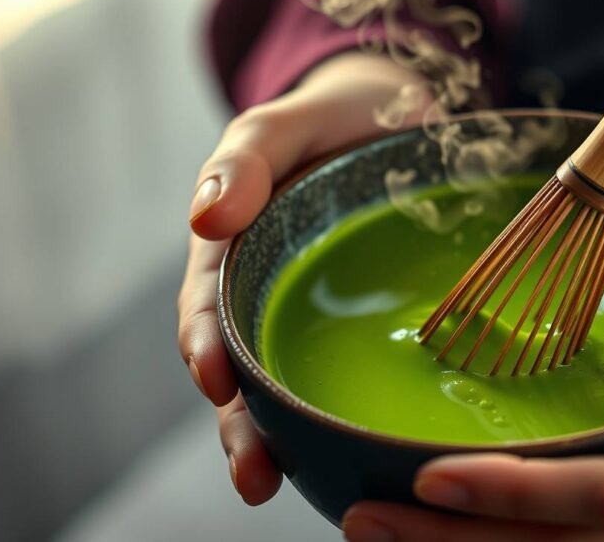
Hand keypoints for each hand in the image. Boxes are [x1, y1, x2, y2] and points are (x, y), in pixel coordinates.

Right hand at [177, 53, 427, 504]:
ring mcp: (310, 318)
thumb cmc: (334, 119)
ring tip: (286, 485)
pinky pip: (343, 377)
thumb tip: (205, 218)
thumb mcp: (286, 123)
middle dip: (240, 425)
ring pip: (287, 387)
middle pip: (241, 371)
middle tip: (255, 475)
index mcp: (233, 252)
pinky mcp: (357, 330)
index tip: (215, 382)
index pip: (207, 311)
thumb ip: (246, 157)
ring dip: (281, 439)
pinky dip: (340, 417)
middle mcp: (264, 296)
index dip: (207, 349)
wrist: (398, 120)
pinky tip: (356, 452)